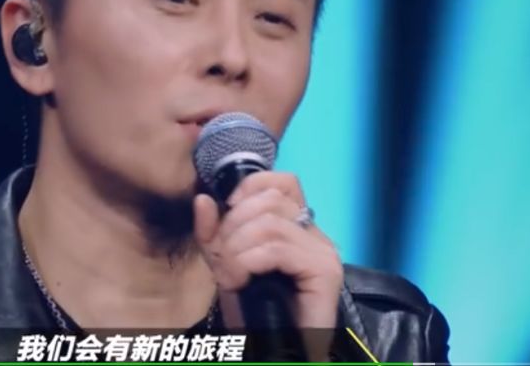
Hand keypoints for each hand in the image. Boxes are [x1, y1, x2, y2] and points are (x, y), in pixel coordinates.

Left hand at [193, 171, 342, 359]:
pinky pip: (276, 249)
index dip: (249, 187)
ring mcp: (322, 251)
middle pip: (269, 200)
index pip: (281, 181)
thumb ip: (212, 233)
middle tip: (223, 260)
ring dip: (236, 249)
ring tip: (229, 276)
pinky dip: (247, 262)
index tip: (227, 210)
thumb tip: (204, 199)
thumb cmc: (254, 310)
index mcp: (295, 225)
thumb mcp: (224, 264)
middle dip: (233, 226)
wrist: (275, 348)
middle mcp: (314, 233)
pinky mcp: (324, 270)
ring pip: (269, 224)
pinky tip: (239, 281)